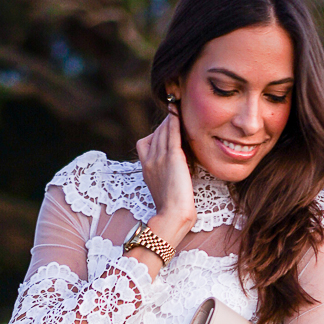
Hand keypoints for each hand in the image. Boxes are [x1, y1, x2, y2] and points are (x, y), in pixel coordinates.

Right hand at [136, 110, 195, 241]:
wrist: (171, 216)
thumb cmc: (172, 209)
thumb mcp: (164, 188)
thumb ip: (166, 175)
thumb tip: (176, 168)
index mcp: (145, 168)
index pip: (146, 142)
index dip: (157, 134)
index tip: (167, 128)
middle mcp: (149, 160)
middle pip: (156, 133)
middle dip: (166, 122)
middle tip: (176, 110)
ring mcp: (159, 158)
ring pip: (163, 131)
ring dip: (170, 118)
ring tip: (178, 106)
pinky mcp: (172, 158)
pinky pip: (171, 134)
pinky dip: (174, 121)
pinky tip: (177, 111)